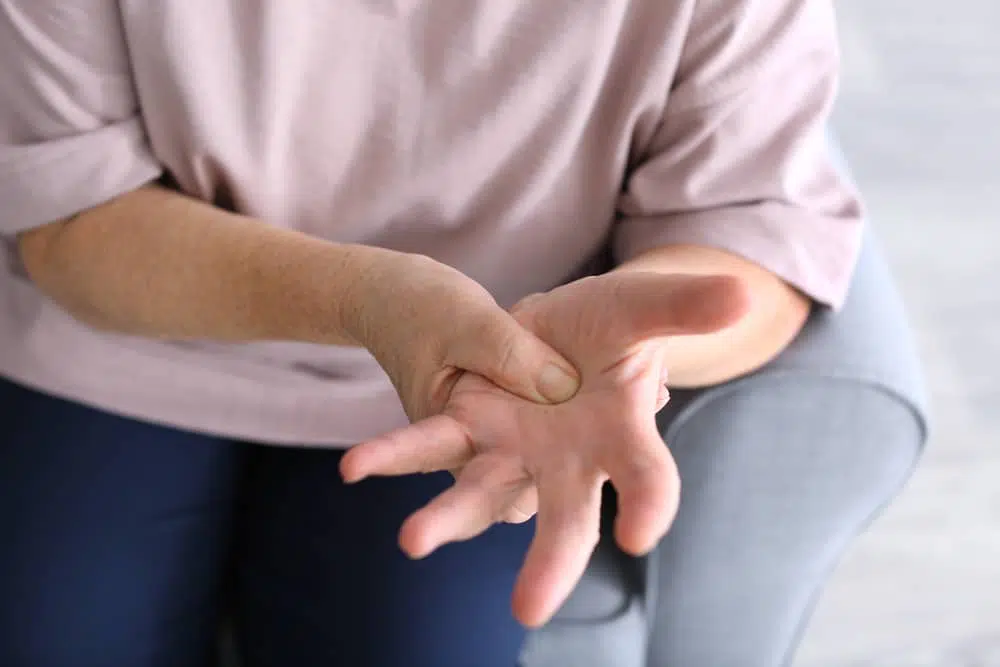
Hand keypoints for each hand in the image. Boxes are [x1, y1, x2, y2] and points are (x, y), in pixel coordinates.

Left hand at [341, 271, 748, 625]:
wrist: (563, 329)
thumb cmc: (611, 327)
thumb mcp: (641, 306)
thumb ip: (683, 304)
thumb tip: (743, 294)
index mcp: (621, 435)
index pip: (645, 477)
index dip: (648, 505)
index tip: (641, 534)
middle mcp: (567, 461)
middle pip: (563, 518)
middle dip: (548, 563)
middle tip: (528, 610)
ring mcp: (512, 449)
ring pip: (480, 491)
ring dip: (448, 518)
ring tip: (412, 541)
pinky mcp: (466, 427)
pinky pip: (429, 443)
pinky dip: (394, 454)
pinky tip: (355, 465)